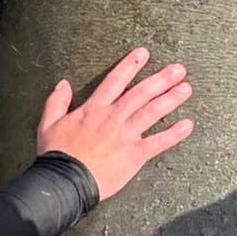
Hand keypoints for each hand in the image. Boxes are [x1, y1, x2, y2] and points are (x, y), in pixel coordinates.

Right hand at [37, 46, 194, 200]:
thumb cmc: (56, 154)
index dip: (130, 65)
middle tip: (179, 69)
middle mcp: (113, 117)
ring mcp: (126, 135)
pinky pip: (159, 142)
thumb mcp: (48, 124)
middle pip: (141, 93)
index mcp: (94, 109)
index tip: (144, 53)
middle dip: (162, 79)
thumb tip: (63, 83)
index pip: (115, 80)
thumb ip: (57, 101)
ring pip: (153, 112)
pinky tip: (188, 125)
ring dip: (171, 99)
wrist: (66, 182)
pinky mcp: (135, 155)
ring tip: (187, 88)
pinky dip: (174, 133)